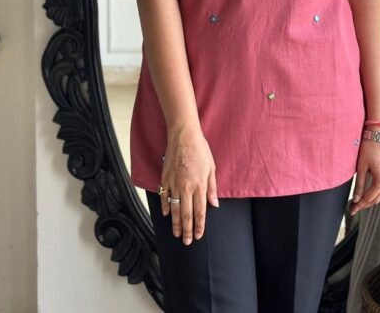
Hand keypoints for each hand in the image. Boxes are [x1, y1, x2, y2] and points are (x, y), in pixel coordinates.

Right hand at [160, 124, 218, 245]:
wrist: (183, 136)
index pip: (200, 211)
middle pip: (186, 214)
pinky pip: (164, 196)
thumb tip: (215, 204)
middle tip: (186, 242)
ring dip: (175, 223)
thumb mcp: (211, 168)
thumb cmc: (200, 150)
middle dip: (187, 230)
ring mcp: (174, 183)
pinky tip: (167, 215)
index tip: (199, 235)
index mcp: (200, 185)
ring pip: (174, 208)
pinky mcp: (165, 178)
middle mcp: (186, 187)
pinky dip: (166, 207)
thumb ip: (212, 188)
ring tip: (176, 234)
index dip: (199, 225)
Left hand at [348, 138, 379, 214]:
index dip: (360, 205)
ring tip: (358, 201)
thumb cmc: (369, 147)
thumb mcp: (361, 167)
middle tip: (353, 207)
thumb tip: (356, 199)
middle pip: (376, 199)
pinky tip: (367, 192)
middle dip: (365, 204)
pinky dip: (375, 192)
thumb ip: (359, 184)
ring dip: (370, 199)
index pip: (369, 198)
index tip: (351, 209)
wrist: (379, 134)